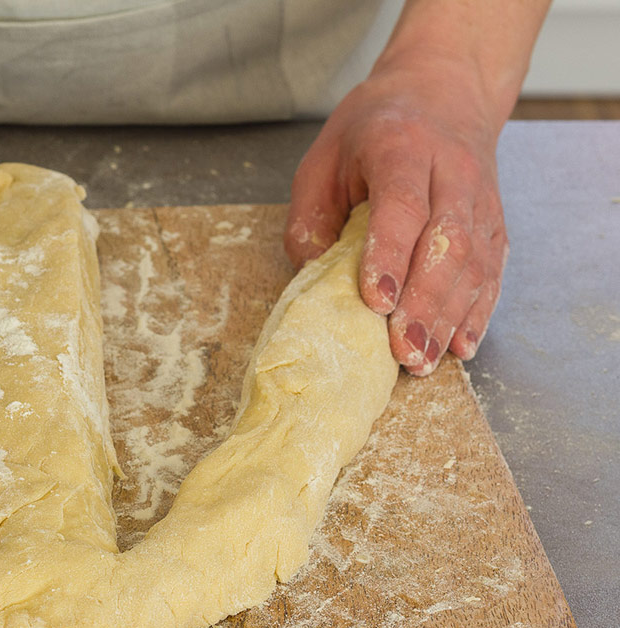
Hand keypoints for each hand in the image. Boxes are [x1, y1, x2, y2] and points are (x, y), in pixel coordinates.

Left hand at [285, 53, 509, 375]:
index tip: (375, 302)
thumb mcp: (323, 158)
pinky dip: (478, 312)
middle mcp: (452, 171)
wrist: (443, 89)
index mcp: (402, 147)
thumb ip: (311, 216)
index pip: (402, 206)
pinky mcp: (494, 221)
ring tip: (422, 360)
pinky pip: (493, 270)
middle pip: (446, 242)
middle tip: (401, 351)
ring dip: (449, 317)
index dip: (389, 256)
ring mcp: (480, 197)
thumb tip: (313, 276)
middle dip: (423, 303)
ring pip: (474, 262)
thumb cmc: (372, 128)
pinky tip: (460, 345)